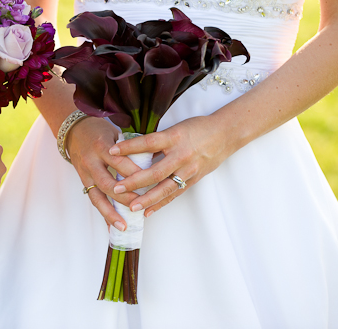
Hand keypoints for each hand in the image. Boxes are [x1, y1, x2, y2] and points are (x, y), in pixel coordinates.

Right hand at [65, 117, 143, 230]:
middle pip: (108, 183)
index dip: (135, 173)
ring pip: (98, 196)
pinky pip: (93, 199)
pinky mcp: (83, 180)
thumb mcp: (114, 133)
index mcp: (102, 146)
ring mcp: (85, 173)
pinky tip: (111, 225)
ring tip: (124, 225)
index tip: (151, 182)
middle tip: (140, 207)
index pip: (120, 162)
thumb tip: (151, 163)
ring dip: (111, 212)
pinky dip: (103, 212)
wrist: (72, 130)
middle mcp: (91, 161)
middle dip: (124, 197)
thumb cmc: (98, 130)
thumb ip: (129, 148)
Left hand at [109, 115, 232, 215]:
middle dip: (134, 182)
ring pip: (165, 188)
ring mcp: (189, 169)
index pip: (147, 143)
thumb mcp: (175, 128)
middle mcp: (181, 155)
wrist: (226, 134)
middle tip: (116, 188)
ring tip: (131, 207)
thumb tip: (134, 149)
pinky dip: (161, 203)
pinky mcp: (194, 179)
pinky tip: (148, 211)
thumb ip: (158, 141)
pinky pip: (175, 194)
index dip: (129, 147)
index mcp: (174, 137)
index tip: (111, 151)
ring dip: (147, 199)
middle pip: (154, 172)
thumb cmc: (198, 127)